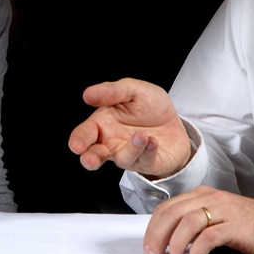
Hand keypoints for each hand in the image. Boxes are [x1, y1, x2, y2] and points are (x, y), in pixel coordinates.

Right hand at [68, 78, 190, 178]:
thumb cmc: (150, 107)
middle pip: (94, 155)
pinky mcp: (147, 163)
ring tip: (141, 135)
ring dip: (131, 148)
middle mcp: (112, 142)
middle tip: (90, 160)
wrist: (177, 121)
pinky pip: (145, 161)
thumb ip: (112, 91)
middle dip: (90, 159)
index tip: (76, 146)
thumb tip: (87, 94)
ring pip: (123, 159)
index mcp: (103, 123)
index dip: (79, 140)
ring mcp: (129, 155)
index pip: (84, 134)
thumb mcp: (133, 90)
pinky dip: (148, 151)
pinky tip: (153, 141)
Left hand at [142, 186, 253, 253]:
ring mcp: (223, 210)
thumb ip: (197, 222)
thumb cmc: (250, 225)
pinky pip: (208, 236)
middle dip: (157, 236)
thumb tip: (170, 241)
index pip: (167, 207)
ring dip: (175, 243)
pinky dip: (197, 250)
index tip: (148, 247)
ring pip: (187, 222)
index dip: (153, 227)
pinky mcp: (235, 226)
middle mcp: (211, 198)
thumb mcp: (218, 216)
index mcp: (203, 195)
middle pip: (172, 213)